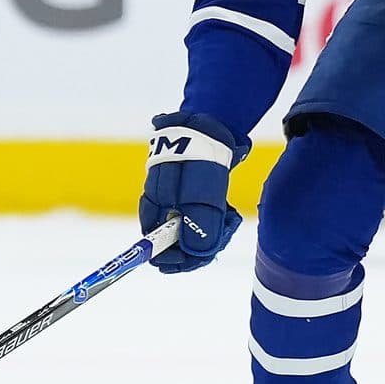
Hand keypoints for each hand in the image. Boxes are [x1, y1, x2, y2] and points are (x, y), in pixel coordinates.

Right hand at [139, 112, 245, 273]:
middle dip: (200, 246)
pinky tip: (229, 213)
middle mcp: (161, 205)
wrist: (210, 123)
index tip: (204, 258)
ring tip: (230, 221)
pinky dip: (215, 218)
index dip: (179, 260)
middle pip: (176, 242)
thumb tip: (197, 255)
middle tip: (223, 235)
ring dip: (212, 232)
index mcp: (154, 208)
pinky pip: (201, 215)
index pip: (157, 248)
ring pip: (191, 229)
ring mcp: (175, 197)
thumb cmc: (200, 160)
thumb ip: (198, 228)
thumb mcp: (200, 198)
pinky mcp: (190, 189)